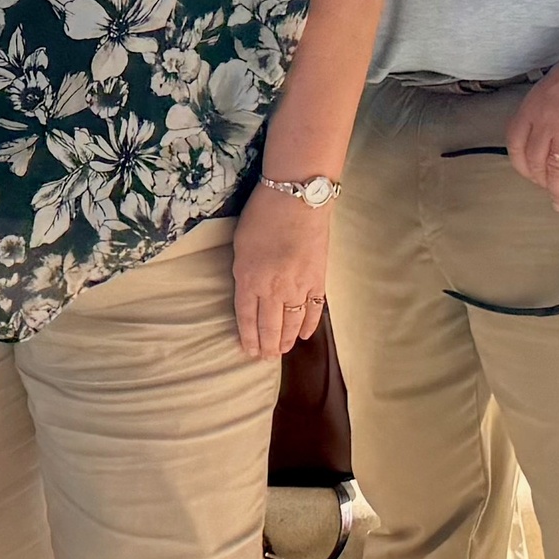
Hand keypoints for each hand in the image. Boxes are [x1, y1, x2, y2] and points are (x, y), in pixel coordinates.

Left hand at [232, 191, 331, 360]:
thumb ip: (244, 271)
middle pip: (269, 326)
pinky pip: (313, 309)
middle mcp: (273, 288)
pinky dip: (308, 324)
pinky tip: (303, 335)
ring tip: (281, 352)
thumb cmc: (263, 215)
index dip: (248, 337)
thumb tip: (248, 289)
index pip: (246, 317)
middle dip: (266, 346)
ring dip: (286, 340)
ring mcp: (298, 286)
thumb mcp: (240, 245)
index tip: (248, 351)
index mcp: (249, 279)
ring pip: (291, 322)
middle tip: (265, 359)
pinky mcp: (318, 279)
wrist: (298, 200)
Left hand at [504, 36, 558, 211]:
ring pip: (558, 170)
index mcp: (533, 106)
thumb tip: (557, 136)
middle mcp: (547, 120)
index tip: (532, 175)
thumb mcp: (556, 86)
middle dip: (543, 182)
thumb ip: (551, 111)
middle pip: (536, 162)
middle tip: (552, 192)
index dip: (523, 165)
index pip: (516, 144)